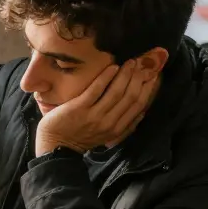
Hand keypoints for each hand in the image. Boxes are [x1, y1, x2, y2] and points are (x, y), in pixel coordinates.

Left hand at [35, 60, 154, 156]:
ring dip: (125, 75)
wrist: (55, 146)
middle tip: (140, 63)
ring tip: (129, 62)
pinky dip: (106, 77)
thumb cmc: (80, 137)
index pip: (138, 105)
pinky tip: (112, 67)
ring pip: (116, 92)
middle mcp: (109, 123)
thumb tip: (143, 112)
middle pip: (130, 97)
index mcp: (118, 129)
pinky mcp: (79, 108)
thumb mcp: (107, 135)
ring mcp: (94, 116)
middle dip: (138, 78)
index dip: (148, 89)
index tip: (152, 74)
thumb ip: (125, 125)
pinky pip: (96, 90)